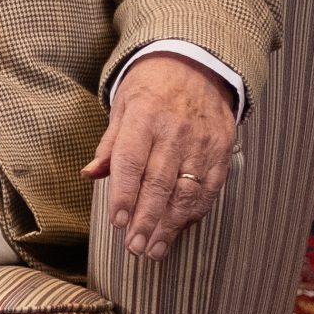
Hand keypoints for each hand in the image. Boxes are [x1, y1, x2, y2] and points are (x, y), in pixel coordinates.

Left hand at [84, 52, 237, 260]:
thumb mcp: (122, 106)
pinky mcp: (223, 148)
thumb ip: (109, 144)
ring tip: (155, 249)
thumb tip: (90, 174)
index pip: (132, 162)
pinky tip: (180, 229)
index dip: (125, 195)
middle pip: (159, 183)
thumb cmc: (150, 88)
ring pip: (187, 190)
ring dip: (170, 225)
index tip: (118, 223)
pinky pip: (211, 187)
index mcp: (145, 118)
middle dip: (146, 220)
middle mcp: (175, 131)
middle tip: (135, 247)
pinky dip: (195, 211)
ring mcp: (203, 141)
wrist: (196, 64)